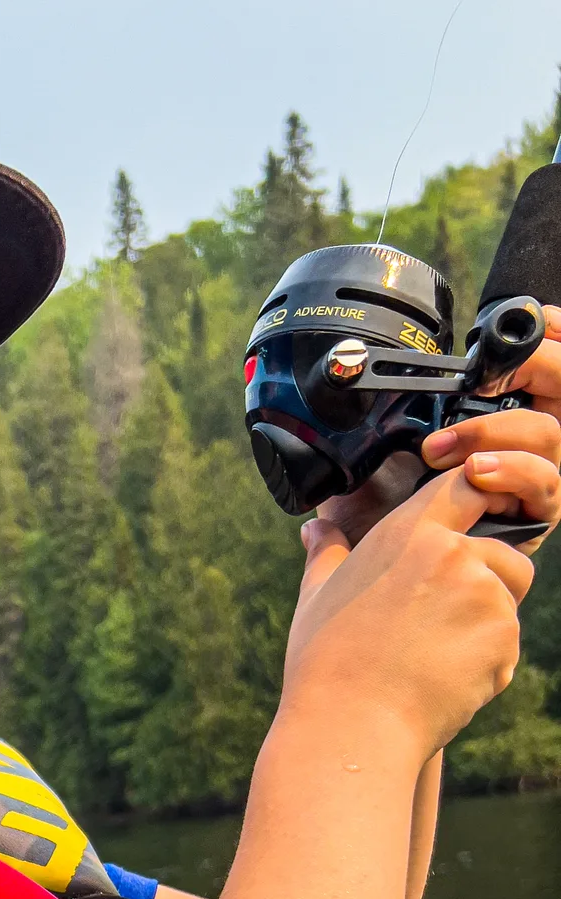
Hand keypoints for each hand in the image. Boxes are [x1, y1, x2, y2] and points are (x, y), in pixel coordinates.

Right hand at [283, 456, 547, 755]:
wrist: (350, 726)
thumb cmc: (325, 663)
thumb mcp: (317, 596)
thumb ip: (327, 553)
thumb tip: (316, 527)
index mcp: (408, 533)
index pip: (467, 484)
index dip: (482, 495)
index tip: (479, 520)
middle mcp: (454, 554)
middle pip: (504, 551)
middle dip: (488, 581)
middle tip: (436, 624)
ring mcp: (484, 595)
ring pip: (508, 599)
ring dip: (484, 624)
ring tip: (430, 657)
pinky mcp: (503, 638)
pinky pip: (507, 645)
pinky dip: (484, 664)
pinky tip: (439, 683)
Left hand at [310, 310, 560, 551]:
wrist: (369, 577)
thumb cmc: (374, 513)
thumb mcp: (372, 447)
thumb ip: (381, 413)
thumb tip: (357, 374)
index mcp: (497, 417)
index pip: (546, 367)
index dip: (552, 337)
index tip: (535, 321)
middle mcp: (523, 445)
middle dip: (542, 369)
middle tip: (491, 380)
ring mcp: (531, 482)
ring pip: (553, 435)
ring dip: (501, 430)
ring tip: (447, 448)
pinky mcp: (531, 521)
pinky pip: (545, 487)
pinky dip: (512, 473)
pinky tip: (477, 474)